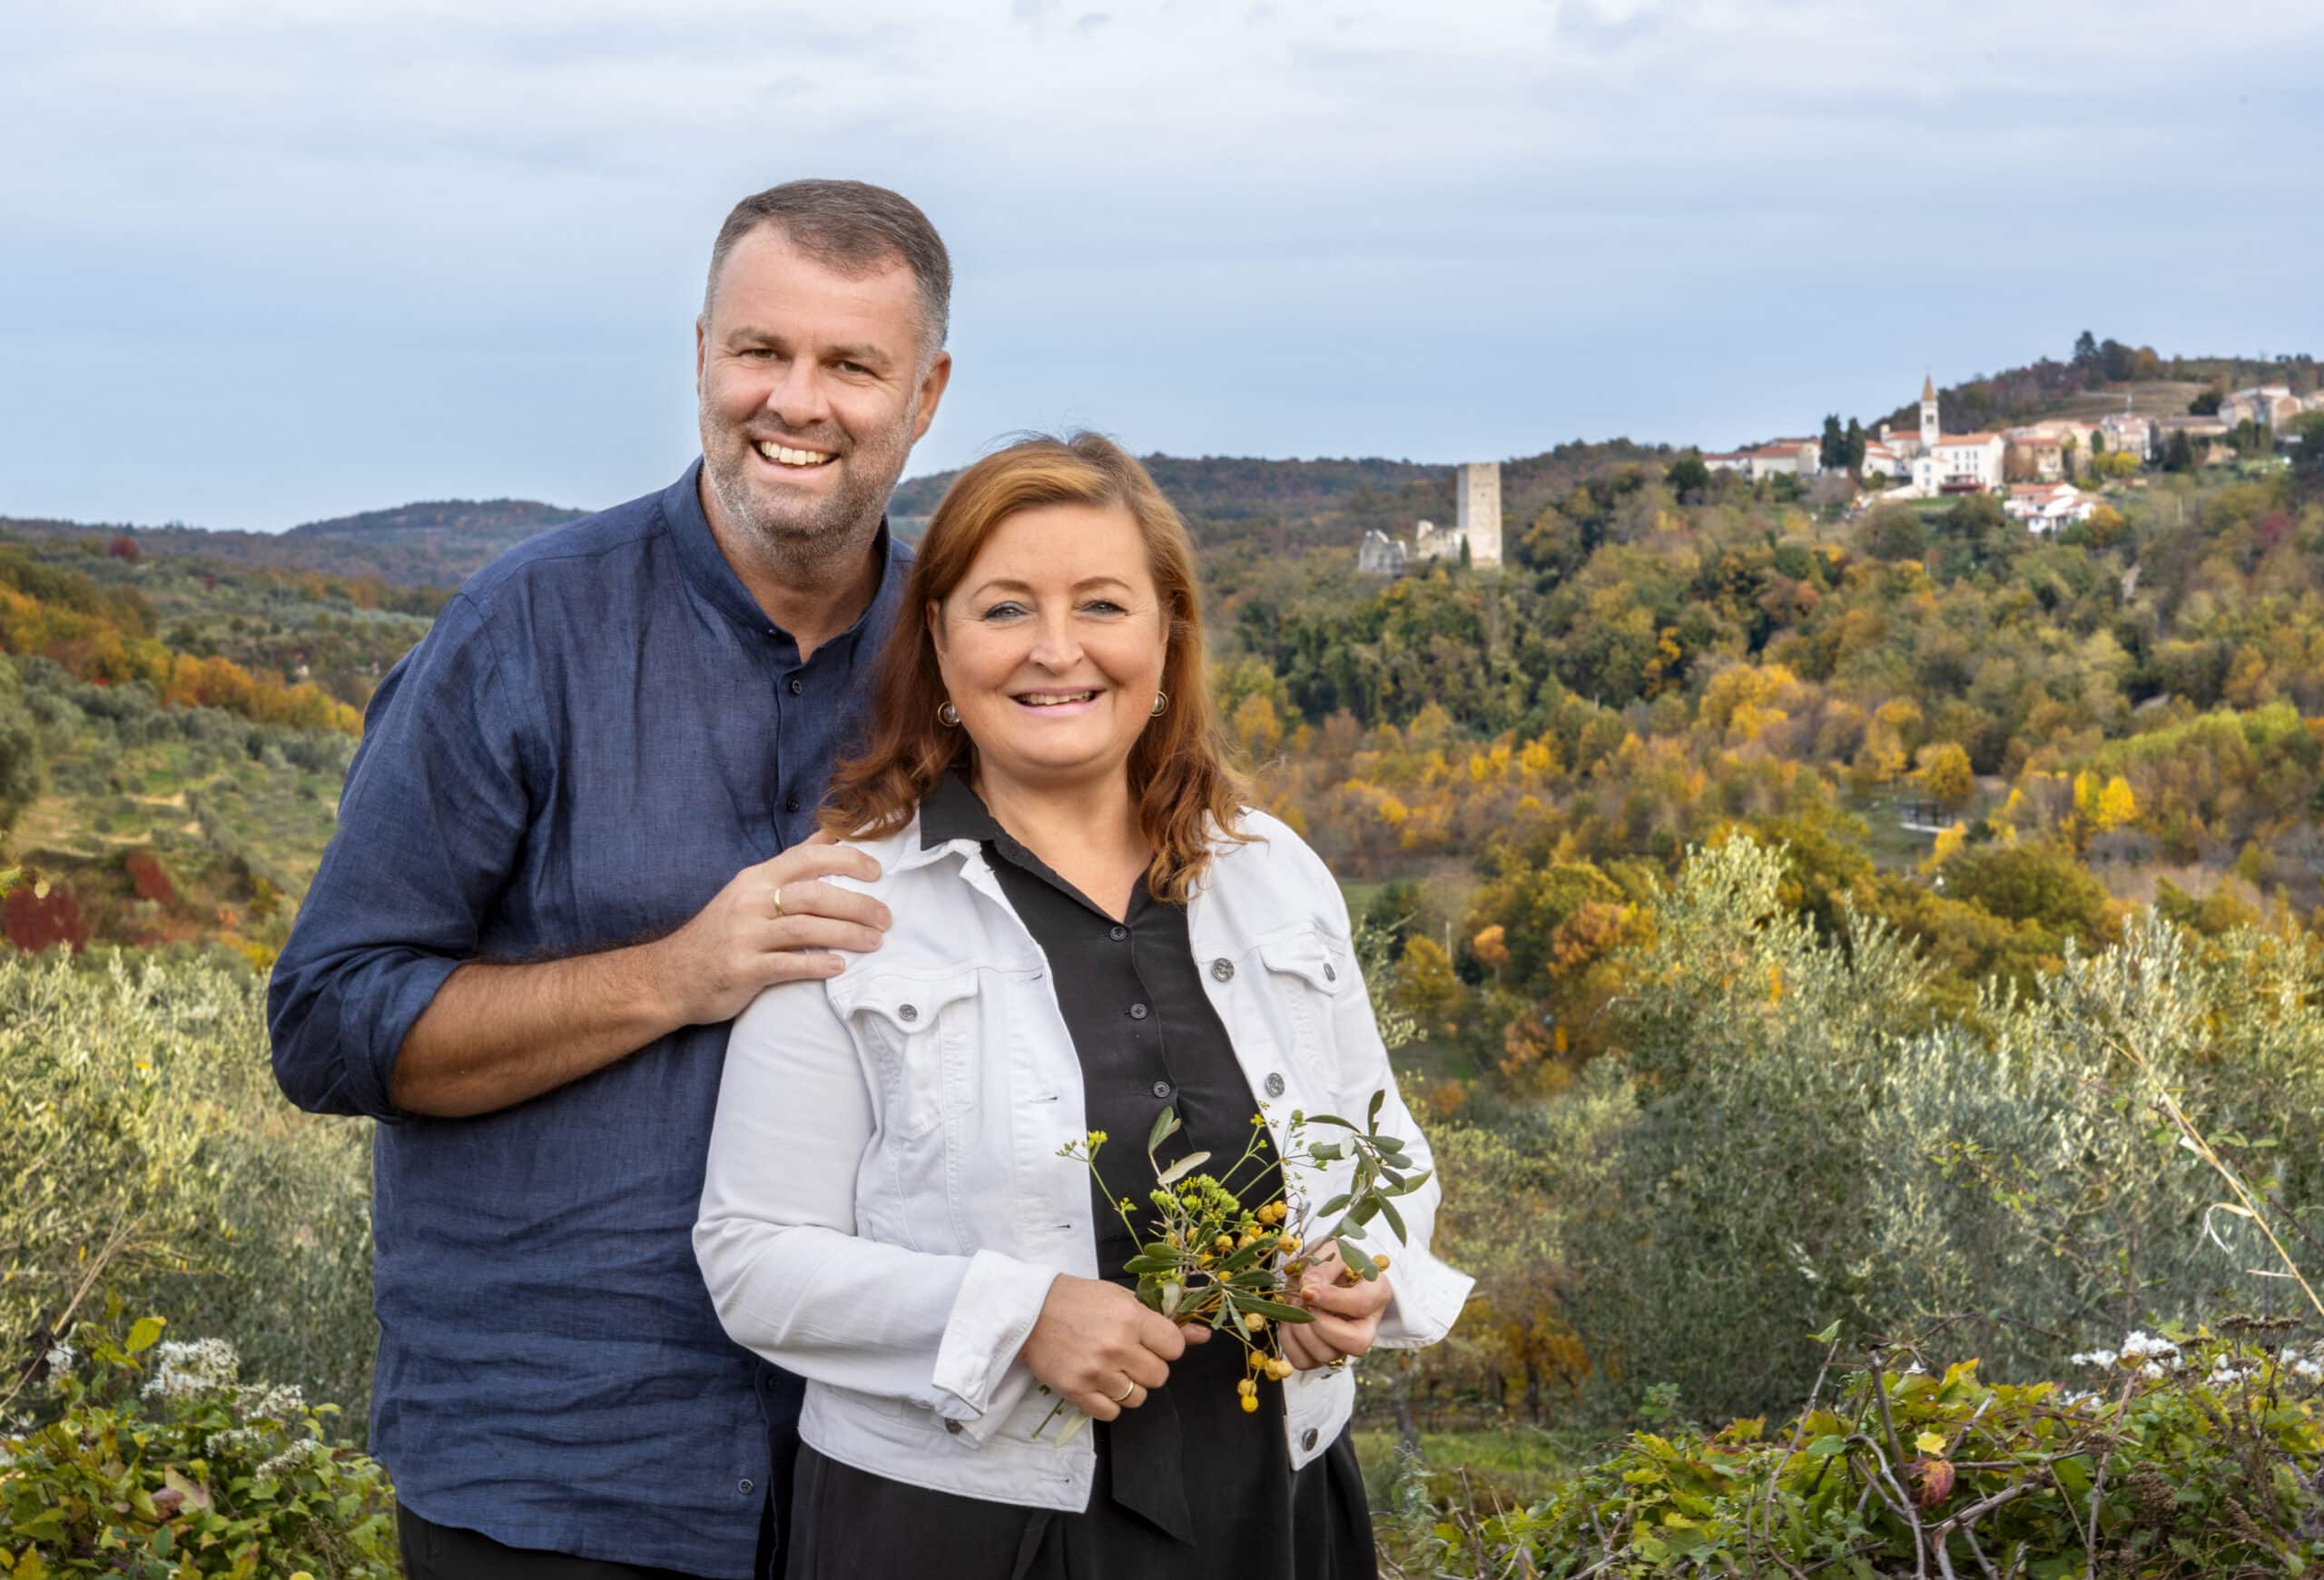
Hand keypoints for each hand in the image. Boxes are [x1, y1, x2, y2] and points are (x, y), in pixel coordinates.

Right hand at [649, 831, 890, 1025]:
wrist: (671, 976)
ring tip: (875, 942)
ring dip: (847, 935)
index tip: (877, 872)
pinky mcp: (742, 970)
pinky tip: (840, 966)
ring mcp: (745, 936)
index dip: (847, 860)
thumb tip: (830, 833)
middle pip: (813, 894)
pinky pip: (787, 965)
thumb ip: (791, 865)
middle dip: (856, 904)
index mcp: (756, 879)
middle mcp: (750, 902)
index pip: (807, 858)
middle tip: (886, 917)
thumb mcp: (750, 889)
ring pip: (805, 929)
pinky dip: (817, 965)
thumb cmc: (722, 931)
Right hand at [1019, 1276, 1187, 1420]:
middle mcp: (1117, 1347)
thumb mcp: (1123, 1299)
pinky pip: (1111, 1413)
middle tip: (1129, 1355)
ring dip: (1129, 1386)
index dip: (1166, 1346)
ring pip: (1138, 1398)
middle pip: (1159, 1377)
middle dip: (1148, 1367)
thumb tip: (1204, 1335)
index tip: (1152, 1341)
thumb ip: (1163, 1320)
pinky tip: (1099, 1384)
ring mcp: (1096, 1372)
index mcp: (1131, 1318)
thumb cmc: (1081, 1300)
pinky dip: (1109, 1402)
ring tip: (1112, 1369)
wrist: (1032, 1310)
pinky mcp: (1076, 1391)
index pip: (1175, 1348)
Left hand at [1281, 1243, 1391, 1370]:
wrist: (1330, 1271)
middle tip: (1302, 1301)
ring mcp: (1345, 1344)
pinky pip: (1304, 1361)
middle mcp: (1366, 1326)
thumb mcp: (1333, 1251)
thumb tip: (1309, 1286)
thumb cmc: (1336, 1259)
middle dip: (1321, 1325)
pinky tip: (1288, 1321)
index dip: (1332, 1300)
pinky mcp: (1322, 1354)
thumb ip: (1324, 1266)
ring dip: (1301, 1331)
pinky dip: (1289, 1343)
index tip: (1307, 1289)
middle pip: (1355, 1344)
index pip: (1361, 1305)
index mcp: (1376, 1294)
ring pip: (1326, 1356)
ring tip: (1293, 1305)